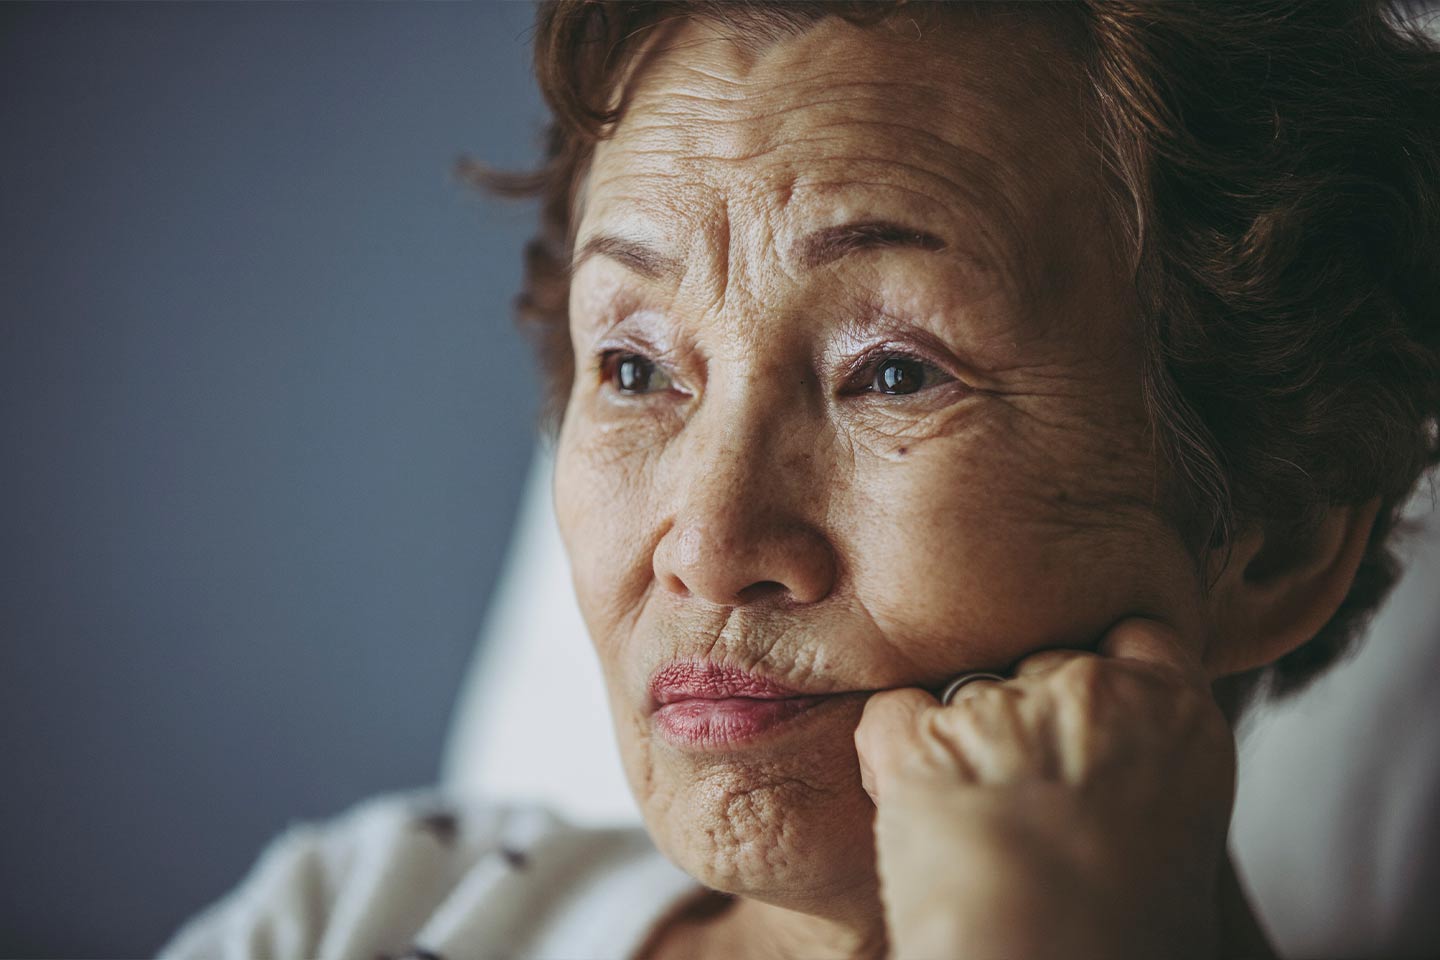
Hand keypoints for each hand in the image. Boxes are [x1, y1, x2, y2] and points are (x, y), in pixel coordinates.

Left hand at [853, 618, 1236, 959]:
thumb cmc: (1127, 944)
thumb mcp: (1187, 849)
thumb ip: (1146, 778)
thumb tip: (1120, 796)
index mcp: (1175, 717)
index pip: (1136, 636)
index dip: (1105, 671)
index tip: (1088, 718)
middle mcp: (1091, 693)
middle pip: (1042, 663)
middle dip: (1027, 721)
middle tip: (1027, 803)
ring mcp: (1003, 708)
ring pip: (965, 693)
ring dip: (961, 748)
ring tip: (979, 834)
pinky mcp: (923, 741)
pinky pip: (892, 713)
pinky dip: (891, 753)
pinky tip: (915, 807)